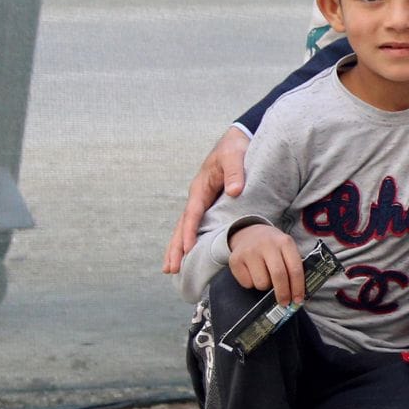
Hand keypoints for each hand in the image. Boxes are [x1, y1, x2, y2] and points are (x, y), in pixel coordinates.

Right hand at [165, 126, 250, 273]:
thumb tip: (235, 191)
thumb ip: (235, 172)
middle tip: (170, 269)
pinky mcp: (210, 205)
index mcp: (201, 187)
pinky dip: (190, 240)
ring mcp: (202, 202)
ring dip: (178, 248)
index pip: (192, 214)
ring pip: (185, 228)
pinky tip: (188, 255)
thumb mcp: (235, 155)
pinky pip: (197, 226)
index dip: (188, 232)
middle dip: (175, 247)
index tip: (186, 250)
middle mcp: (198, 197)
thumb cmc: (235, 147)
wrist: (238, 139)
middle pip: (182, 226)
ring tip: (170, 269)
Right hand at [227, 223, 308, 304]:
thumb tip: (296, 295)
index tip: (298, 300)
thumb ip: (292, 267)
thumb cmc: (273, 247)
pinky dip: (251, 284)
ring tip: (265, 277)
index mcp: (285, 242)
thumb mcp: (286, 249)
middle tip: (285, 302)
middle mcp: (267, 245)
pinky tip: (252, 273)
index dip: (298, 287)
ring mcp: (250, 251)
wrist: (249, 234)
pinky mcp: (235, 259)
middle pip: (278, 276)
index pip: (295, 268)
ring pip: (261, 283)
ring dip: (265, 286)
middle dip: (283, 293)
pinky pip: (247, 284)